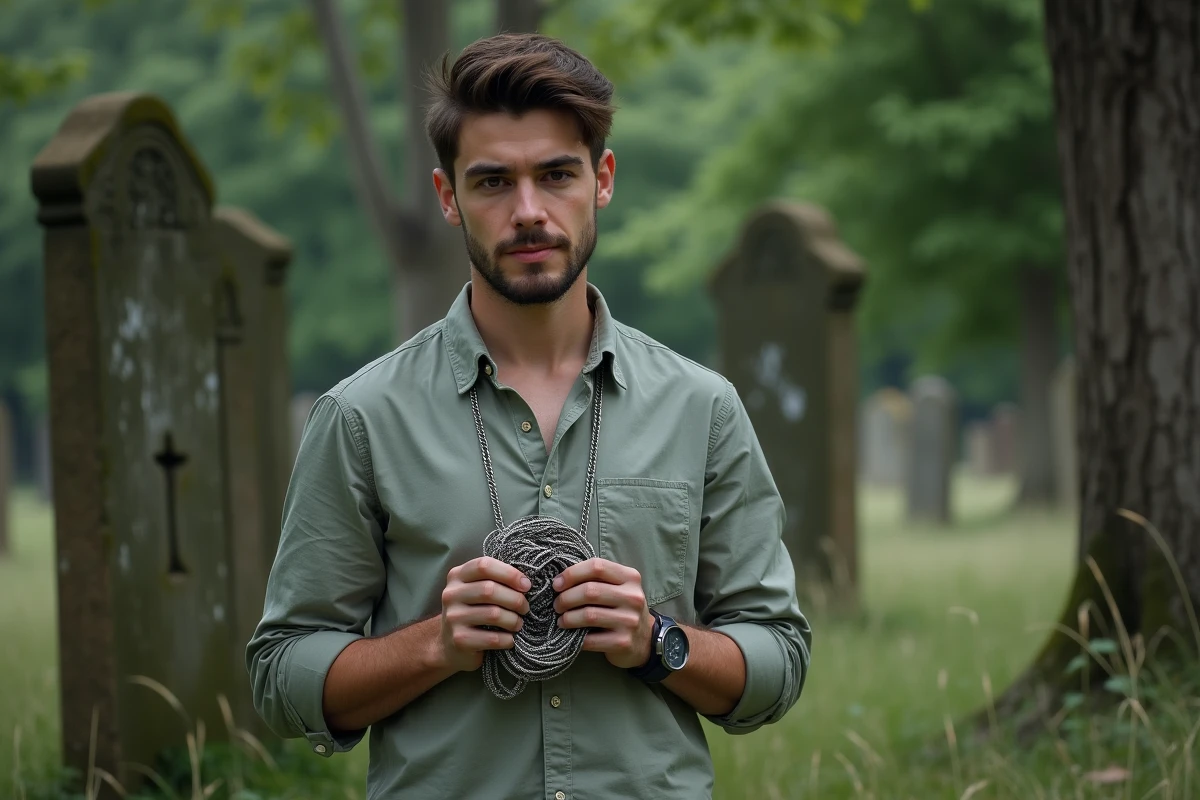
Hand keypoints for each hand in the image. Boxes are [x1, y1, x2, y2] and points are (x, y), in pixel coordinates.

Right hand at [439, 557, 530, 673]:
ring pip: (493, 614)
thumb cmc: (472, 612)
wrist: (449, 645)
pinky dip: (507, 639)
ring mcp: (453, 617)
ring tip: (518, 624)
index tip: (526, 585)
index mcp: (457, 576)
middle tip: (525, 608)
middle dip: (515, 599)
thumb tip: (525, 582)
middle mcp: (451, 594)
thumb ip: (494, 580)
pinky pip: (492, 638)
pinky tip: (509, 640)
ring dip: (513, 620)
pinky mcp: (459, 640)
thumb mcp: (476, 590)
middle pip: (490, 590)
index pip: (484, 566)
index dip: (509, 573)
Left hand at [553, 558, 653, 668]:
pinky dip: (575, 638)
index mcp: (630, 577)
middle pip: (590, 591)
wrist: (645, 640)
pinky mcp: (623, 642)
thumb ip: (596, 579)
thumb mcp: (618, 588)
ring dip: (568, 618)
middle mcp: (632, 597)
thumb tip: (559, 580)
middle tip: (557, 605)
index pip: (597, 566)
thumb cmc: (622, 609)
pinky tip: (571, 636)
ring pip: (588, 615)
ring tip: (561, 620)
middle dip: (566, 598)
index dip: (572, 573)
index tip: (557, 584)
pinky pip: (590, 639)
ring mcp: (629, 621)